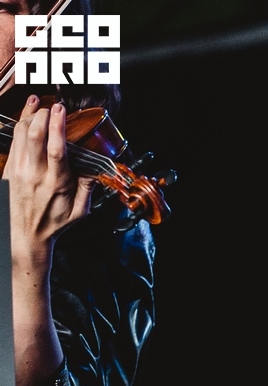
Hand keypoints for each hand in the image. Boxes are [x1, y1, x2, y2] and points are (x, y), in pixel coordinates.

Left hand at [6, 97, 91, 266]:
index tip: (61, 111)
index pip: (56, 150)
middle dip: (41, 116)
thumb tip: (96, 169)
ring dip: (29, 116)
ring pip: (20, 134)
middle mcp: (34, 174)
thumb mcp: (80, 211)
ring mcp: (18, 170)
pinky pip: (13, 140)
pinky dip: (19, 124)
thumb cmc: (53, 223)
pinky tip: (27, 115)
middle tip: (51, 107)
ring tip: (38, 106)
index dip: (57, 127)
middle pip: (33, 136)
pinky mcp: (8, 168)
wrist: (24, 235)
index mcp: (56, 184)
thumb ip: (89, 188)